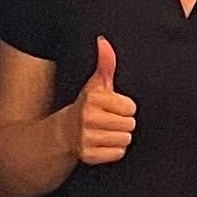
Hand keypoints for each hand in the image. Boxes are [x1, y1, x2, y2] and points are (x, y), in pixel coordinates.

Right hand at [72, 39, 134, 167]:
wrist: (65, 131)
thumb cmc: (88, 106)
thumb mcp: (97, 84)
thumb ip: (105, 63)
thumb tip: (103, 41)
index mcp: (93, 98)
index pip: (131, 107)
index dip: (124, 107)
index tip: (112, 107)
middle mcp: (88, 118)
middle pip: (130, 124)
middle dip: (123, 123)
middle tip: (109, 120)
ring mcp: (86, 138)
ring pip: (125, 140)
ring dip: (119, 137)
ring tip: (106, 131)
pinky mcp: (88, 155)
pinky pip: (117, 154)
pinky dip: (113, 151)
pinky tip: (102, 143)